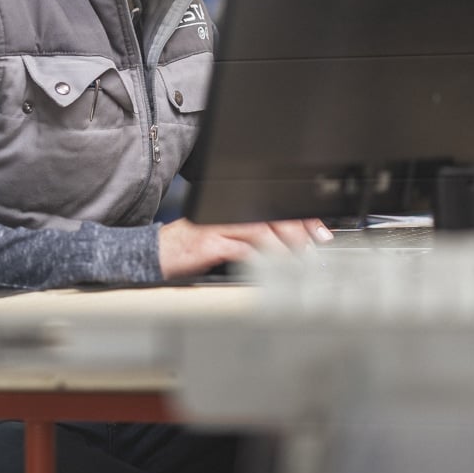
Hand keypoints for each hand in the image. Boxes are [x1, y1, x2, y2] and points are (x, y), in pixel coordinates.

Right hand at [157, 217, 332, 280]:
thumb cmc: (188, 250)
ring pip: (260, 228)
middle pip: (270, 214)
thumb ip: (253, 238)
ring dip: (284, 246)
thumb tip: (290, 247)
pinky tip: (271, 267)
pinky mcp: (207, 243)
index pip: (272, 205)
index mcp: (230, 207)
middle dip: (298, 231)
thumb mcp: (224, 238)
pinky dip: (260, 258)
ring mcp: (215, 226)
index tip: (319, 231)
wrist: (153, 255)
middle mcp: (223, 211)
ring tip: (298, 261)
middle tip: (315, 247)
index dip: (299, 217)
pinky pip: (241, 248)